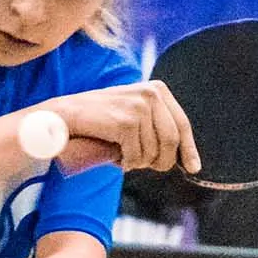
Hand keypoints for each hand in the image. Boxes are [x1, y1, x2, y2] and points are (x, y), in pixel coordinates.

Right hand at [44, 82, 199, 173]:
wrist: (64, 116)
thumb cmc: (98, 119)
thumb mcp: (133, 113)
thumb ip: (155, 123)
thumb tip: (182, 156)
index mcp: (156, 89)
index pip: (182, 124)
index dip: (189, 149)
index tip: (192, 168)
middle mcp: (151, 94)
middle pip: (171, 141)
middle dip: (162, 161)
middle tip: (148, 166)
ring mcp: (139, 107)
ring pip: (153, 152)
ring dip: (139, 162)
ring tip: (125, 156)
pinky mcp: (126, 122)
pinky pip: (136, 155)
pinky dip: (127, 163)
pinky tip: (117, 157)